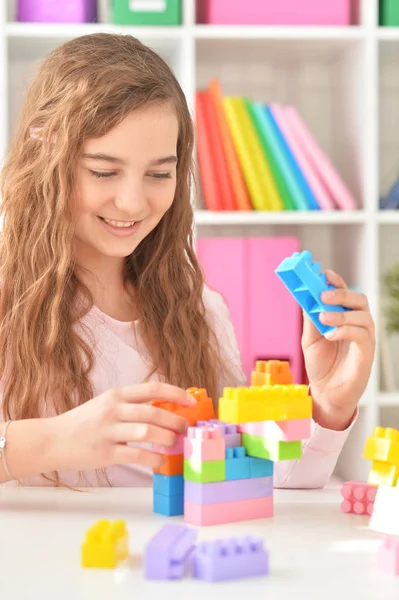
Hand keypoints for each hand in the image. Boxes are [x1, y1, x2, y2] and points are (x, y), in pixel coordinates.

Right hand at [51, 383, 193, 471]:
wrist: (52, 440)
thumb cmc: (83, 423)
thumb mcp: (106, 405)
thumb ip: (130, 406)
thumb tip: (163, 410)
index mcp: (116, 395)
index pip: (152, 389)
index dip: (176, 394)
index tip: (191, 402)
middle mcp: (113, 410)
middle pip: (153, 412)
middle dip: (176, 420)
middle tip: (186, 428)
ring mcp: (109, 431)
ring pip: (147, 432)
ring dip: (167, 438)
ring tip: (174, 443)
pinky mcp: (105, 453)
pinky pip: (136, 455)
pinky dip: (153, 459)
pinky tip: (160, 461)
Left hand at [302, 270, 374, 430]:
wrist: (325, 392)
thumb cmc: (320, 364)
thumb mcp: (309, 338)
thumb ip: (310, 318)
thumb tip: (305, 296)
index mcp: (345, 317)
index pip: (346, 294)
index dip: (337, 282)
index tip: (325, 274)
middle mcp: (358, 325)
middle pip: (359, 300)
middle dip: (342, 293)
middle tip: (323, 295)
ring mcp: (364, 339)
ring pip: (363, 316)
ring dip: (341, 313)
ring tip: (322, 317)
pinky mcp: (366, 353)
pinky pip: (362, 336)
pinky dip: (345, 331)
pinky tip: (330, 334)